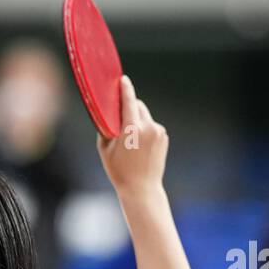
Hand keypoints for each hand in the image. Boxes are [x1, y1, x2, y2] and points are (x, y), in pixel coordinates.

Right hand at [97, 76, 167, 196]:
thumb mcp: (104, 150)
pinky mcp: (164, 136)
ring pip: (144, 116)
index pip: (129, 102)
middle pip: (138, 106)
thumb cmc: (119, 171)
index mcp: (132, 130)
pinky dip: (144, 129)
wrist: (142, 189)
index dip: (125, 89)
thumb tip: (107, 114)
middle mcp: (148, 128)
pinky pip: (151, 125)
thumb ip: (106, 129)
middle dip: (129, 107)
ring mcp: (158, 132)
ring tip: (129, 139)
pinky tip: (139, 146)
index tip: (123, 80)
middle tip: (119, 116)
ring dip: (136, 120)